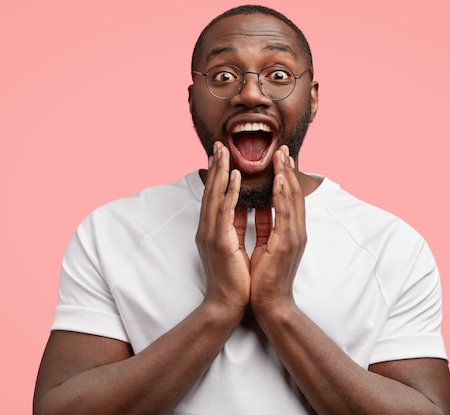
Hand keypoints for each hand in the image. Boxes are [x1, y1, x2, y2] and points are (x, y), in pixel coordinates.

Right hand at [196, 142, 249, 309]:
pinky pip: (225, 211)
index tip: (221, 156)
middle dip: (215, 167)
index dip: (217, 175)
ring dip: (220, 172)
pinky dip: (230, 192)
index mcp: (213, 231)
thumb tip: (241, 207)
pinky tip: (235, 177)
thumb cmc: (233, 278)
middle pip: (211, 192)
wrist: (227, 305)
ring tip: (224, 151)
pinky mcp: (220, 242)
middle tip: (218, 144)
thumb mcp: (234, 246)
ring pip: (215, 196)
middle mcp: (208, 229)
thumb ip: (236, 226)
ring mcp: (211, 235)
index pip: (214, 197)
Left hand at [249, 145, 306, 313]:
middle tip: (283, 148)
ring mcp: (294, 238)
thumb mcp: (264, 245)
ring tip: (282, 156)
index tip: (280, 157)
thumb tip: (258, 206)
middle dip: (288, 170)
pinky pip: (285, 215)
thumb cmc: (264, 277)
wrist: (270, 304)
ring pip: (292, 200)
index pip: (289, 198)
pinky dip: (283, 196)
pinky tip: (280, 181)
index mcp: (290, 231)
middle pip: (294, 194)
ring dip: (287, 176)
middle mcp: (296, 231)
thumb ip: (264, 225)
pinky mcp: (287, 245)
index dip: (286, 176)